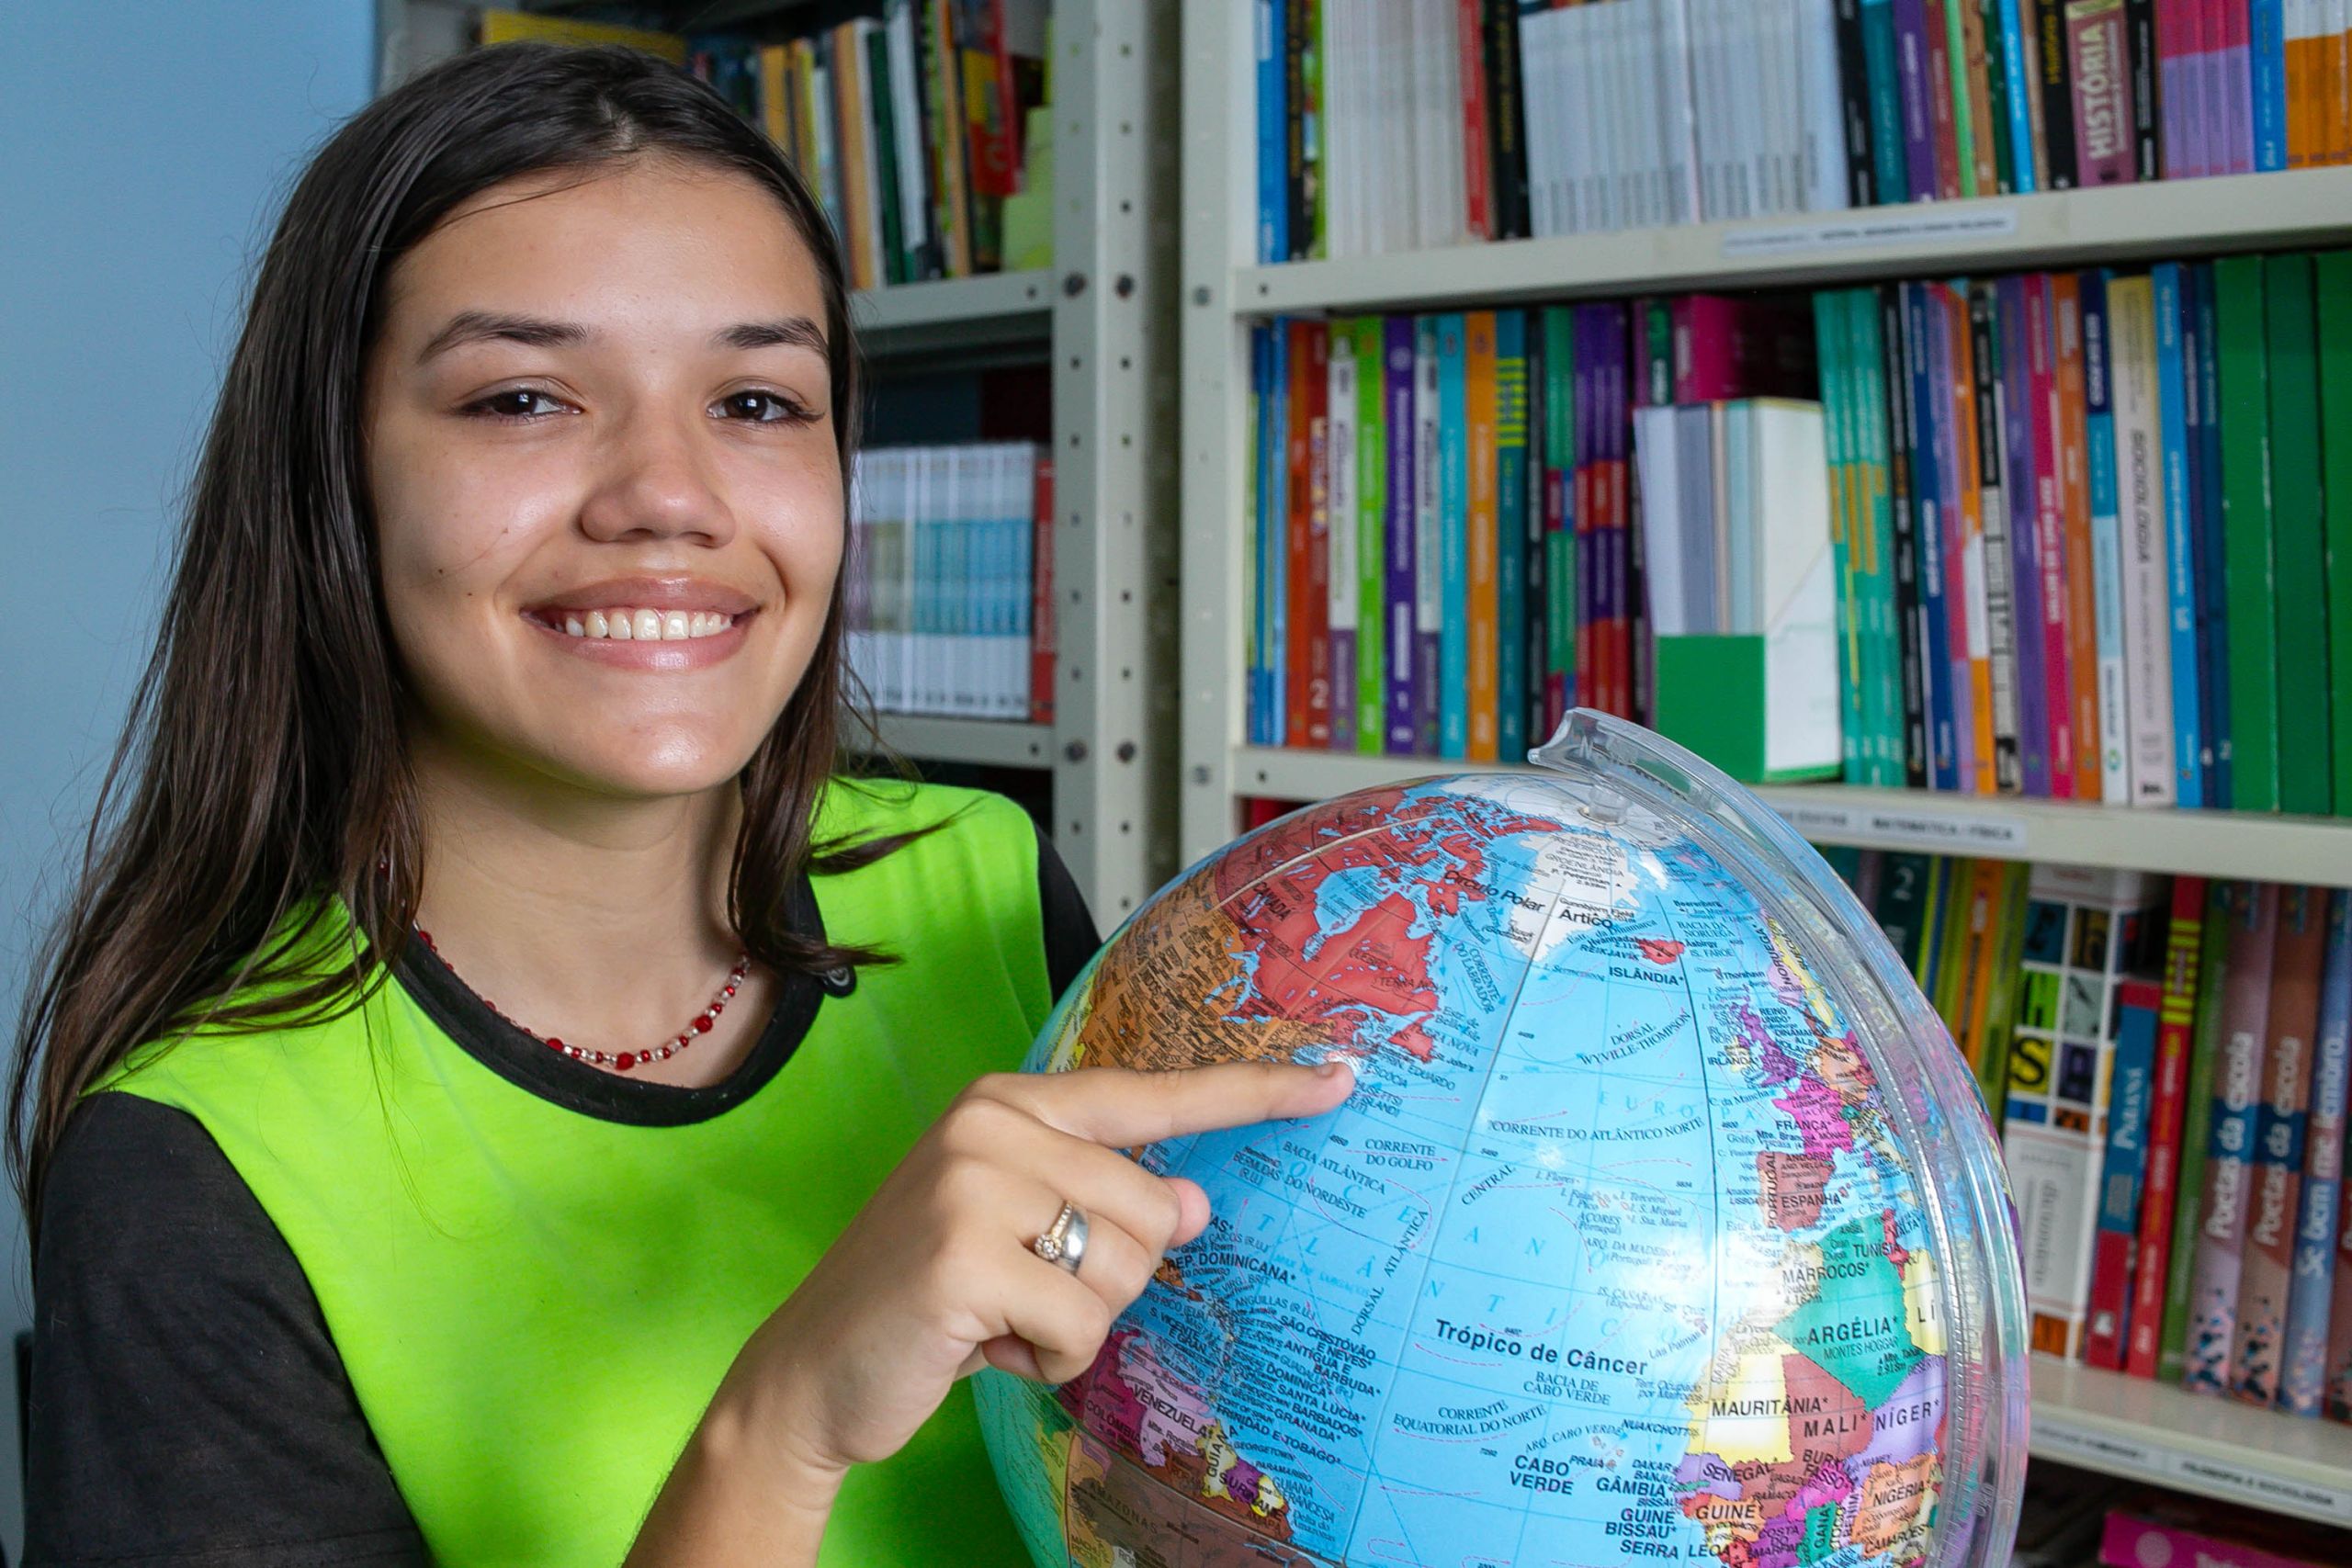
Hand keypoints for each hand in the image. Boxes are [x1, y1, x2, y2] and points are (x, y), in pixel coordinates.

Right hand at [720, 1057, 1356, 1477]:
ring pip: (1128, 1268)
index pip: (1155, 1093)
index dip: (1254, 1092)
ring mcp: (975, 1184)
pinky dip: (1047, 1358)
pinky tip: (984, 1346)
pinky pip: (1081, 1325)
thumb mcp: (1021, 1231)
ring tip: (1000, 1316)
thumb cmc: (927, 1298)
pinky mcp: (965, 1256)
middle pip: (1156, 1210)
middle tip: (1024, 1292)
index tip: (1339, 1078)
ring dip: (1077, 1322)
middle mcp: (994, 1123)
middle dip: (1109, 1277)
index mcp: (1011, 1101)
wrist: (812, 1369)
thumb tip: (1196, 1201)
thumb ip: (1106, 1201)